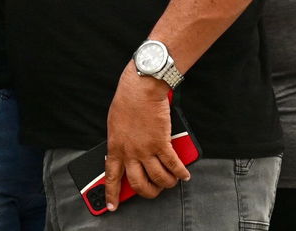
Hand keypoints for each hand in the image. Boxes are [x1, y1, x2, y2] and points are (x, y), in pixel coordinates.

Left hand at [103, 64, 189, 209]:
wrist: (141, 88)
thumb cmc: (127, 100)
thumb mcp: (115, 124)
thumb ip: (119, 142)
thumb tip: (124, 153)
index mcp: (115, 147)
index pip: (111, 176)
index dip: (112, 194)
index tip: (111, 206)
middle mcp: (130, 152)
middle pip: (138, 183)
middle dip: (147, 192)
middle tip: (153, 191)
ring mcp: (146, 149)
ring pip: (157, 178)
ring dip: (166, 183)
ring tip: (170, 182)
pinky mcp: (162, 143)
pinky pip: (173, 165)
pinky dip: (180, 172)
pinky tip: (184, 174)